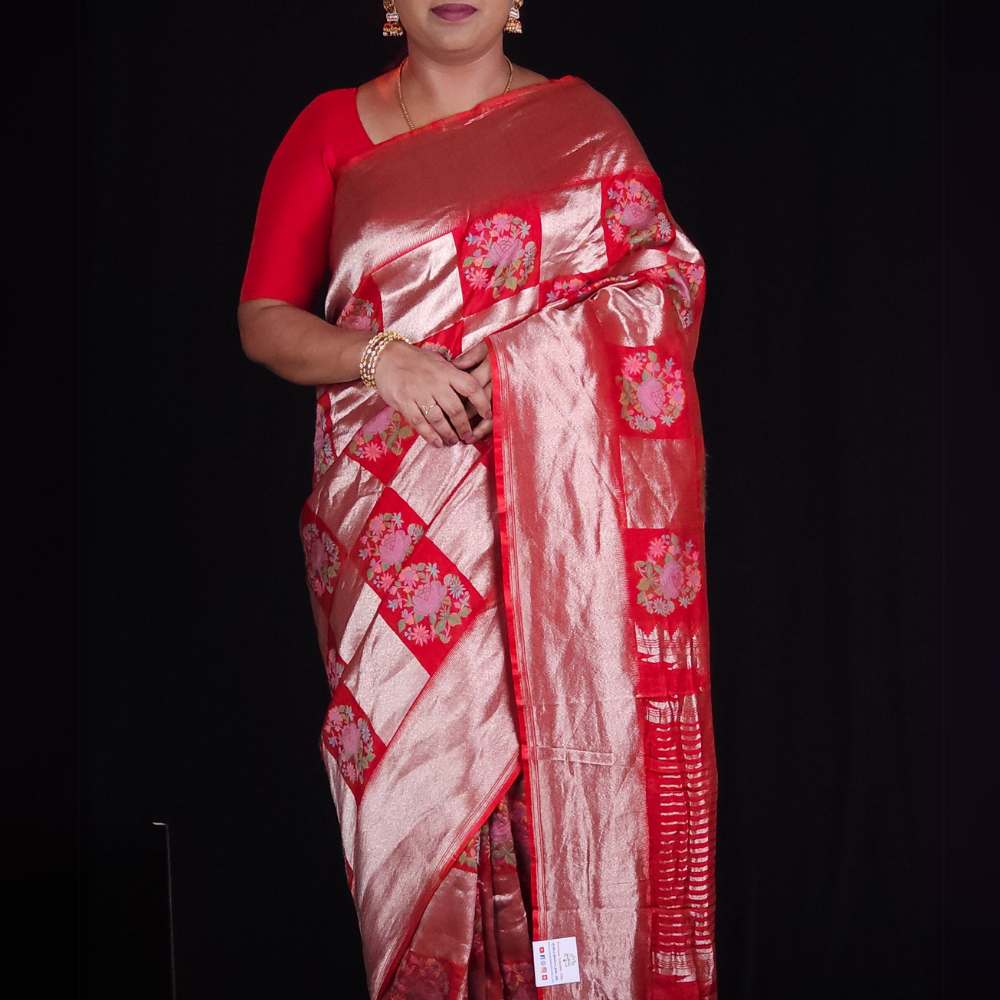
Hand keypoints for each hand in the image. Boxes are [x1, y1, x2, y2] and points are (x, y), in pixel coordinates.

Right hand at [373, 340, 491, 447]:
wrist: (385, 356)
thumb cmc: (415, 359)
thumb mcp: (437, 361)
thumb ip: (452, 375)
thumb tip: (471, 390)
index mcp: (446, 371)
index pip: (470, 387)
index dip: (482, 403)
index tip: (488, 415)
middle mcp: (435, 382)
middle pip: (455, 409)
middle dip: (464, 426)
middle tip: (468, 436)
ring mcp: (418, 393)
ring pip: (438, 419)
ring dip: (448, 433)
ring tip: (453, 441)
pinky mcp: (404, 402)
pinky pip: (419, 423)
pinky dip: (430, 435)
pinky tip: (437, 443)